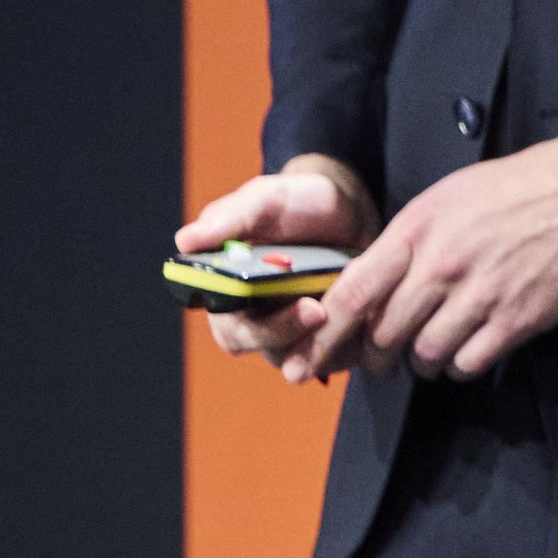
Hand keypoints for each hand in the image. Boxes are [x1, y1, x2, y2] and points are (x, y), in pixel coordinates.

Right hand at [177, 155, 371, 385]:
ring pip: (308, 357)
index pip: (231, 329)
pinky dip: (357, 335)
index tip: (273, 307)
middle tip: (317, 310)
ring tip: (348, 305)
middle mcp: (261, 323)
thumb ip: (232, 217)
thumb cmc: (295, 204)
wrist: (347, 208)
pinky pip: (345, 352)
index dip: (252, 327)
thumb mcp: (267, 200)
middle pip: (268, 349)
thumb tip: (186, 240)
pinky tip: (371, 309)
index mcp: (231, 297)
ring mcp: (300, 335)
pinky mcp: (336, 339)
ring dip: (327, 336)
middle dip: (291, 332)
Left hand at [297, 115, 557, 384]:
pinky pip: (468, 363)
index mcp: (419, 227)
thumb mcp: (453, 195)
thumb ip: (412, 239)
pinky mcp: (517, 319)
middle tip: (387, 357)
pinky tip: (467, 352)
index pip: (354, 292)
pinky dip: (460, 366)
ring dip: (422, 362)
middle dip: (379, 353)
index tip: (310, 354)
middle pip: (384, 333)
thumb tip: (380, 283)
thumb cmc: (525, 184)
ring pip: (424, 354)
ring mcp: (480, 294)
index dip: (326, 331)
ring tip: (432, 353)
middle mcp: (442, 263)